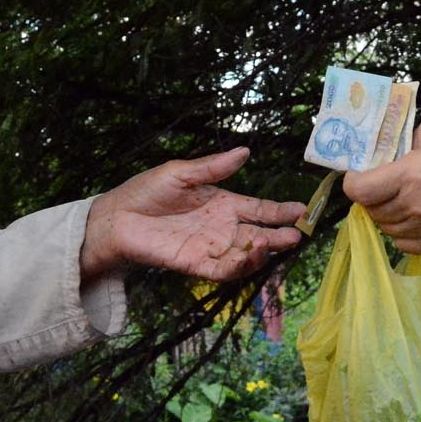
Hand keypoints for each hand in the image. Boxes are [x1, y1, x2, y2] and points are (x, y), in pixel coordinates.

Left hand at [81, 147, 307, 282]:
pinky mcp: (196, 264)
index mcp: (223, 204)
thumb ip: (213, 167)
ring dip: (263, 251)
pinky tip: (250, 255)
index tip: (303, 210)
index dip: (280, 211)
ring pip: (246, 255)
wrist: (117, 217)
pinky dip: (239, 266)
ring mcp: (211, 247)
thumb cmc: (146, 192)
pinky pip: (223, 270)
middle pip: (259, 233)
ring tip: (277, 242)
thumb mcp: (182, 173)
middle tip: (298, 234)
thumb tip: (244, 151)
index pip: (259, 209)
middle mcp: (222, 228)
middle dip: (280, 235)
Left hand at [341, 115, 420, 253]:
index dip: (353, 182)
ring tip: (399, 198)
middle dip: (371, 196)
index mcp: (409, 176)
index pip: (358, 191)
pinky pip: (405, 244)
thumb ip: (402, 143)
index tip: (359, 174)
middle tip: (381, 183)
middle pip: (371, 211)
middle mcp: (415, 207)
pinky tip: (412, 215)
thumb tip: (385, 156)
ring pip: (386, 229)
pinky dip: (402, 231)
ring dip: (386, 214)